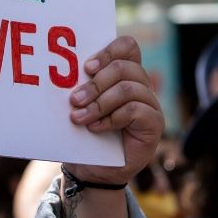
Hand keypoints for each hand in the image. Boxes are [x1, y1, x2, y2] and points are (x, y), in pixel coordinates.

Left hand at [64, 36, 164, 185]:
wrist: (91, 170)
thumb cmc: (84, 134)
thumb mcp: (80, 105)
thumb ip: (81, 85)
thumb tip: (63, 71)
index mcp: (125, 73)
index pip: (128, 47)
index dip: (109, 51)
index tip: (86, 68)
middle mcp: (141, 85)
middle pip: (125, 67)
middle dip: (96, 83)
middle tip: (74, 99)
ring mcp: (151, 104)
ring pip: (128, 88)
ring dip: (99, 103)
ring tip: (79, 117)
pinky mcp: (154, 124)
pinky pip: (135, 110)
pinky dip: (111, 118)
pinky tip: (96, 128)